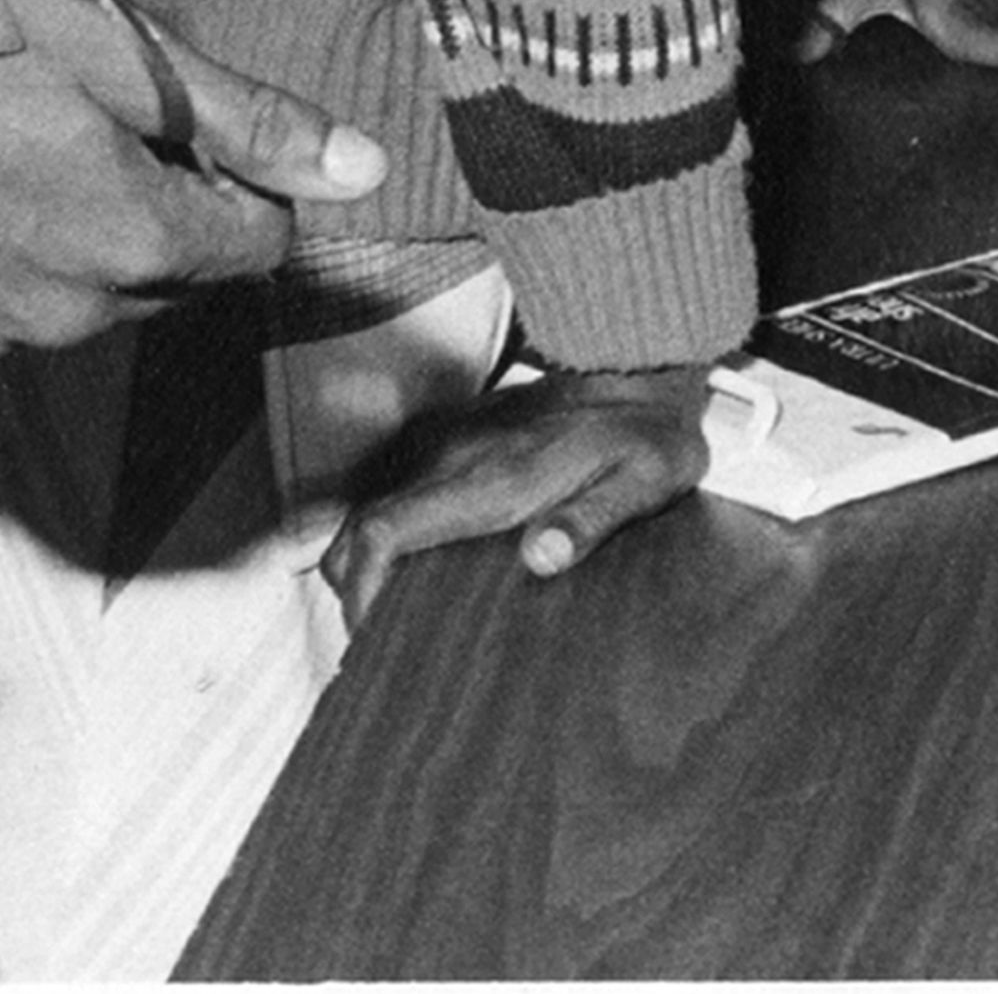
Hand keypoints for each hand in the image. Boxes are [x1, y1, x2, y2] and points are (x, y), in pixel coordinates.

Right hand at [0, 0, 386, 354]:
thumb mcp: (107, 48)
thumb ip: (241, 120)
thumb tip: (359, 168)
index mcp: (129, 242)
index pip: (258, 243)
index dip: (248, 177)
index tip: (202, 121)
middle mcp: (64, 313)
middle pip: (180, 273)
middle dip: (174, 203)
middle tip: (106, 111)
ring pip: (95, 291)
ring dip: (95, 230)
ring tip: (29, 133)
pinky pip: (11, 305)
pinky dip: (17, 252)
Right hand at [320, 363, 710, 626]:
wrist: (639, 363)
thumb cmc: (645, 434)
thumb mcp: (642, 481)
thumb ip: (592, 519)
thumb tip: (541, 558)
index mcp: (492, 478)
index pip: (384, 532)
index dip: (360, 589)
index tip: (370, 633)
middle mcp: (453, 455)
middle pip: (357, 529)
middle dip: (351, 587)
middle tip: (381, 635)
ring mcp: (446, 438)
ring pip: (366, 506)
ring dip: (363, 557)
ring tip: (393, 607)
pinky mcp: (450, 430)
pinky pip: (391, 486)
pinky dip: (383, 527)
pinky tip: (414, 560)